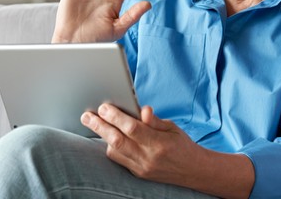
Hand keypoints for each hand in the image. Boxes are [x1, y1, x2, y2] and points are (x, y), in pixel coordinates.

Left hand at [80, 104, 201, 185]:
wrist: (193, 171)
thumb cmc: (182, 144)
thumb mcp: (172, 128)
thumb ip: (154, 120)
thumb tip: (142, 109)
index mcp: (159, 143)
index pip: (132, 128)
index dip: (115, 116)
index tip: (103, 107)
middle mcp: (148, 158)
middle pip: (117, 141)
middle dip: (99, 127)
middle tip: (86, 116)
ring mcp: (142, 168)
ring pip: (115, 152)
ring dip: (103, 136)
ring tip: (94, 122)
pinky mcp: (138, 174)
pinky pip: (119, 160)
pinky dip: (111, 147)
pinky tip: (107, 136)